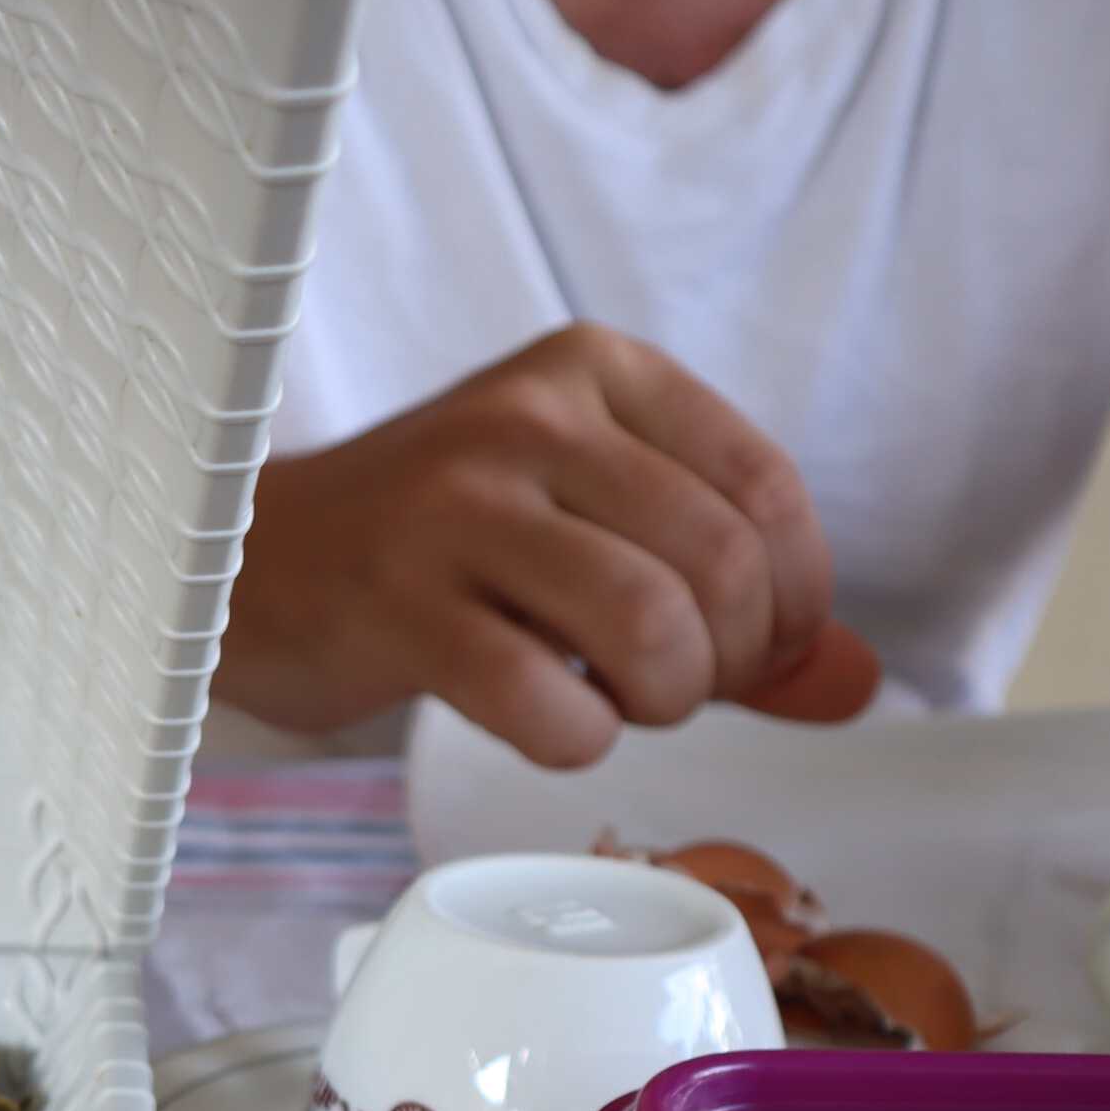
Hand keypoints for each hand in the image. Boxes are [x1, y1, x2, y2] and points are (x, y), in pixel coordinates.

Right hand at [216, 323, 882, 767]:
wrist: (250, 563)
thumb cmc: (435, 548)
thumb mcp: (586, 524)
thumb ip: (727, 595)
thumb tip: (858, 685)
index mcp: (589, 370)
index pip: (761, 485)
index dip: (795, 595)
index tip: (760, 652)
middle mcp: (525, 419)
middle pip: (716, 561)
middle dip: (729, 661)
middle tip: (678, 690)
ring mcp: (454, 509)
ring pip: (645, 624)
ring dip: (662, 700)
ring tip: (621, 705)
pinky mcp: (398, 606)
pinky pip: (547, 701)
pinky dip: (577, 740)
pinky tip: (550, 723)